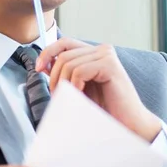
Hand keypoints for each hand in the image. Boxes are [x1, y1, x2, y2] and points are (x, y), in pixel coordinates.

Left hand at [36, 38, 161, 141]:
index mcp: (95, 53)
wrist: (128, 124)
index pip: (65, 43)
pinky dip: (75, 85)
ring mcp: (107, 55)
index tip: (38, 68)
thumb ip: (65, 73)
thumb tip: (44, 63)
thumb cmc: (105, 109)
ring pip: (69, 63)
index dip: (48, 52)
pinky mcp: (109, 65)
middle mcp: (102, 50)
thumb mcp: (79, 88)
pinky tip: (81, 96)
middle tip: (56, 95)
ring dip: (63, 83)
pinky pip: (79, 71)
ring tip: (69, 98)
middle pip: (64, 53)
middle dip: (55, 75)